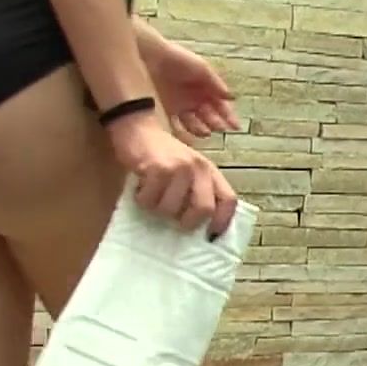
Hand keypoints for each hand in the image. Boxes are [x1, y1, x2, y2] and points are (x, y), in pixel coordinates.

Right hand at [107, 115, 238, 236]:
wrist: (138, 128)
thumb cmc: (163, 155)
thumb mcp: (188, 169)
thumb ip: (197, 190)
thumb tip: (200, 227)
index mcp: (210, 171)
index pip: (229, 200)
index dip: (223, 222)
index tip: (211, 237)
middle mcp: (199, 169)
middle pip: (203, 209)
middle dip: (187, 222)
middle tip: (174, 220)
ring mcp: (179, 168)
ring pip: (171, 210)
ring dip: (157, 210)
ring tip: (153, 196)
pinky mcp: (158, 169)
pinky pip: (149, 201)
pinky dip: (142, 200)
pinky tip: (141, 188)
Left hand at [145, 39, 239, 139]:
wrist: (151, 57)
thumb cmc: (179, 60)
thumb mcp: (202, 68)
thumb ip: (216, 84)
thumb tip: (231, 97)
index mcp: (205, 90)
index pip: (220, 106)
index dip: (228, 116)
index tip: (235, 126)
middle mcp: (194, 100)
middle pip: (209, 117)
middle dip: (216, 124)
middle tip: (219, 128)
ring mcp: (180, 107)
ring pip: (194, 124)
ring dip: (202, 130)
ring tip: (205, 132)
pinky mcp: (165, 111)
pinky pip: (175, 126)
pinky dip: (182, 134)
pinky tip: (188, 138)